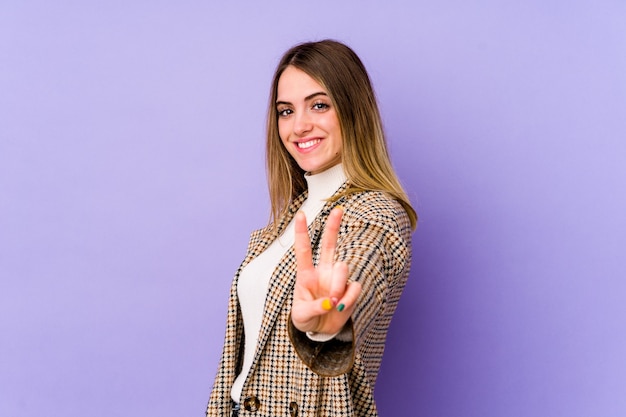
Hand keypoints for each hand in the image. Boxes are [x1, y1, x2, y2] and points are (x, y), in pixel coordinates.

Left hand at [291, 207, 361, 334]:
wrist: (320, 331)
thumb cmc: (305, 318)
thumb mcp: (301, 316)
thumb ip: (314, 308)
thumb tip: (331, 302)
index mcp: (306, 274)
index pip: (304, 250)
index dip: (302, 232)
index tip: (300, 214)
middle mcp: (323, 272)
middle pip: (330, 244)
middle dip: (334, 226)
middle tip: (338, 210)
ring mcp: (338, 280)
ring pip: (343, 268)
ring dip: (338, 286)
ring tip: (333, 303)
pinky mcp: (350, 290)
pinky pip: (354, 287)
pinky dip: (348, 299)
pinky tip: (341, 308)